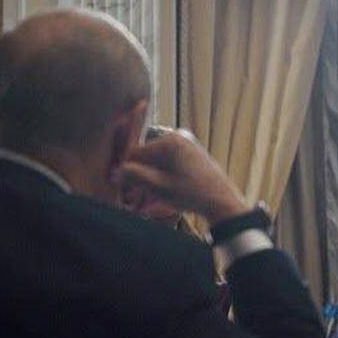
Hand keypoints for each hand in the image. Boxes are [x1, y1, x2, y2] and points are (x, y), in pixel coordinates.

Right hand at [115, 129, 247, 224]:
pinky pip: (170, 161)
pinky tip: (164, 189)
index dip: (127, 170)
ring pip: (158, 159)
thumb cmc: (191, 194)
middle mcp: (178, 136)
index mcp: (169, 140)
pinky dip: (164, 174)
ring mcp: (187, 143)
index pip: (136, 152)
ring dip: (151, 176)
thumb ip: (135, 176)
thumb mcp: (159, 187)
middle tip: (135, 195)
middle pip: (147, 155)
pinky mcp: (193, 152)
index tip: (122, 188)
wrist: (222, 201)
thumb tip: (116, 171)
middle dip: (140, 174)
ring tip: (150, 195)